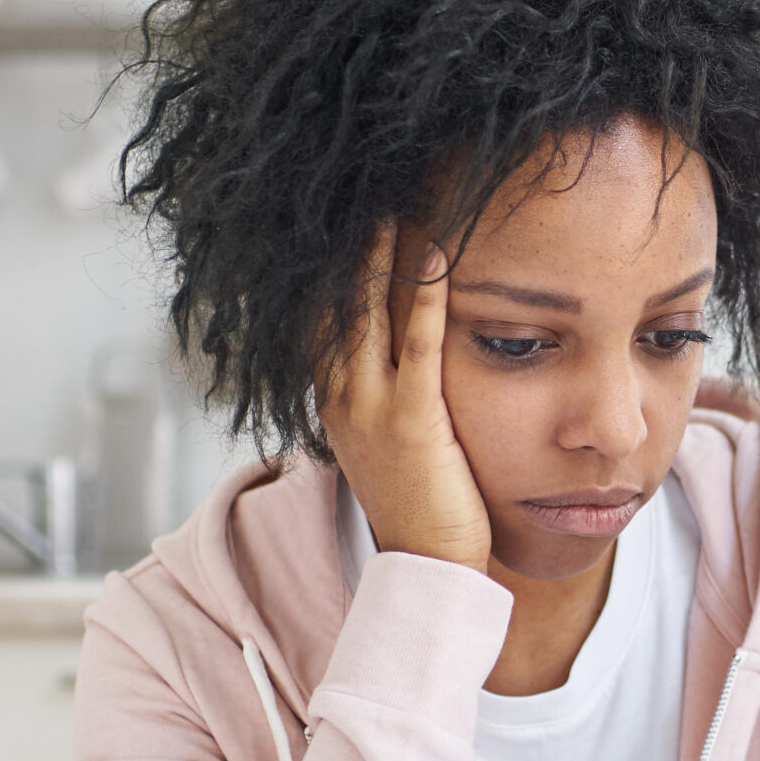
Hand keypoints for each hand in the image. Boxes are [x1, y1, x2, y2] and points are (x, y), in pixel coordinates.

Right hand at [318, 225, 490, 571]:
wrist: (427, 566)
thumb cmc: (418, 503)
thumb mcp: (386, 441)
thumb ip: (383, 395)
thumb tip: (396, 357)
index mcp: (333, 399)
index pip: (321, 317)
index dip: (330, 268)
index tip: (342, 222)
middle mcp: (342, 397)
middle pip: (337, 304)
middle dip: (349, 248)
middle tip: (364, 194)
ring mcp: (372, 409)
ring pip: (368, 315)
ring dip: (381, 256)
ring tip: (393, 204)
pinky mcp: (413, 422)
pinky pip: (420, 345)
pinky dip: (427, 297)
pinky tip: (438, 256)